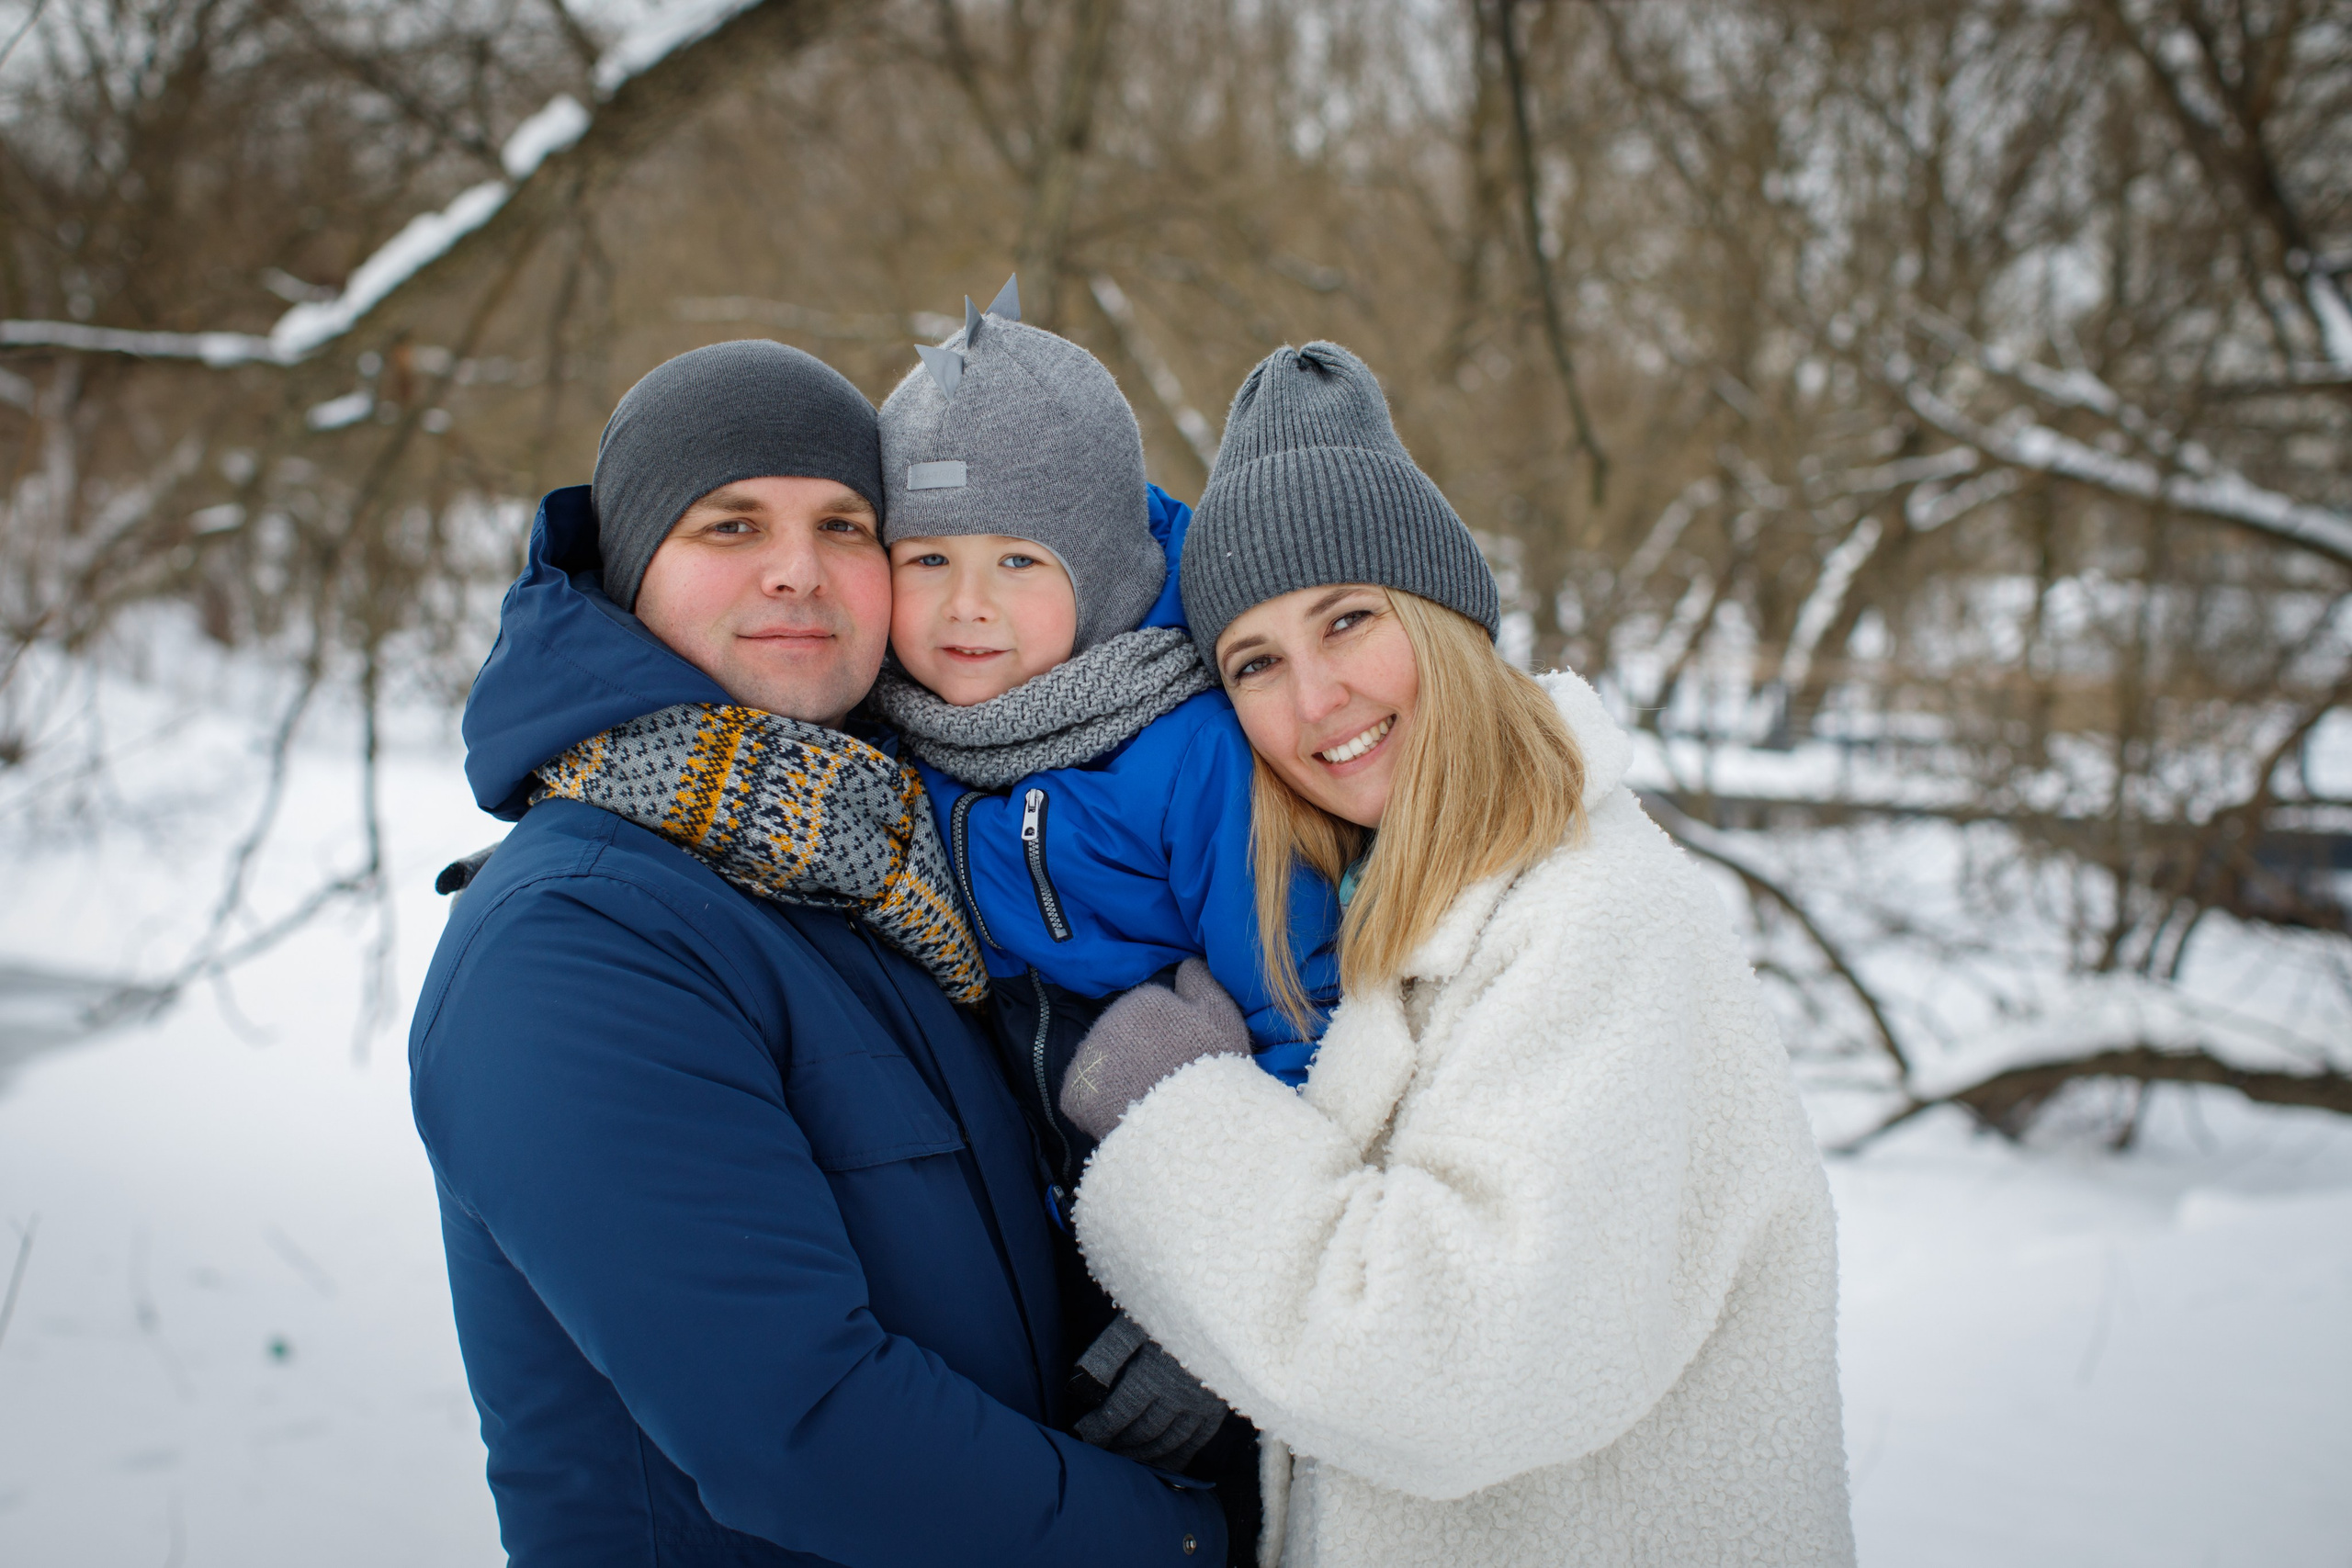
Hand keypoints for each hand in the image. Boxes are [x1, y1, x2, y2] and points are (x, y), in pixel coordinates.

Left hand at [1059, 958, 1248, 1141]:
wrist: (1190, 1121)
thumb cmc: (1212, 1066)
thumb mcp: (1220, 1012)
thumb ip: (1200, 979)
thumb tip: (1186, 961)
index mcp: (1141, 1000)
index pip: (1147, 1013)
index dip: (1166, 1036)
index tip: (1182, 1055)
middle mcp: (1106, 1021)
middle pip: (1121, 1036)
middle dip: (1138, 1053)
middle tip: (1165, 1079)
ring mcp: (1087, 1058)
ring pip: (1102, 1064)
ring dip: (1117, 1077)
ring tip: (1146, 1100)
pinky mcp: (1074, 1094)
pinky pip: (1083, 1095)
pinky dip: (1098, 1104)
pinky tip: (1124, 1113)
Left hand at [1069, 1313, 1232, 1469]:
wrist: (1224, 1308)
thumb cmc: (1171, 1310)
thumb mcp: (1133, 1324)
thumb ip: (1106, 1356)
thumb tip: (1079, 1387)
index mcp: (1150, 1376)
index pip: (1116, 1415)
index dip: (1096, 1429)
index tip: (1079, 1435)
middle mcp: (1175, 1397)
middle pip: (1140, 1434)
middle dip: (1115, 1446)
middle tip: (1098, 1452)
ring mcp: (1198, 1407)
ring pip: (1165, 1444)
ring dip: (1140, 1456)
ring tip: (1122, 1458)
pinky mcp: (1216, 1409)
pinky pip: (1194, 1444)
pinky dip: (1175, 1459)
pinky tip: (1160, 1463)